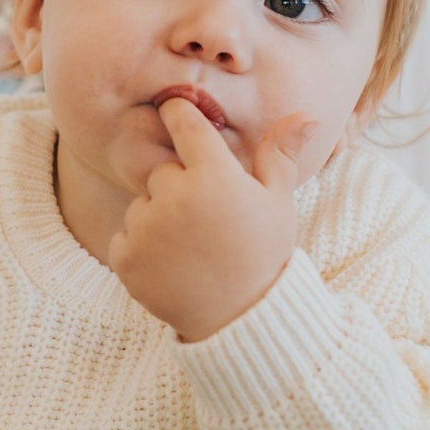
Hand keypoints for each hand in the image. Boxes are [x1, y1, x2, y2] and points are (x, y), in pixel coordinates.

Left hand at [109, 97, 314, 340]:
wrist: (239, 320)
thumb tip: (305, 114)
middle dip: (179, 188)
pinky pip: (125, 237)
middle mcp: (175, 197)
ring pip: (141, 206)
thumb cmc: (262, 255)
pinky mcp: (125, 258)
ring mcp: (146, 229)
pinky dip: (140, 249)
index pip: (183, 123)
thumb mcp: (278, 203)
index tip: (175, 109)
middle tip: (206, 220)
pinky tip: (170, 265)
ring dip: (158, 220)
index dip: (177, 112)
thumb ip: (280, 155)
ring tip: (190, 248)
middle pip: (162, 172)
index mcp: (214, 176)